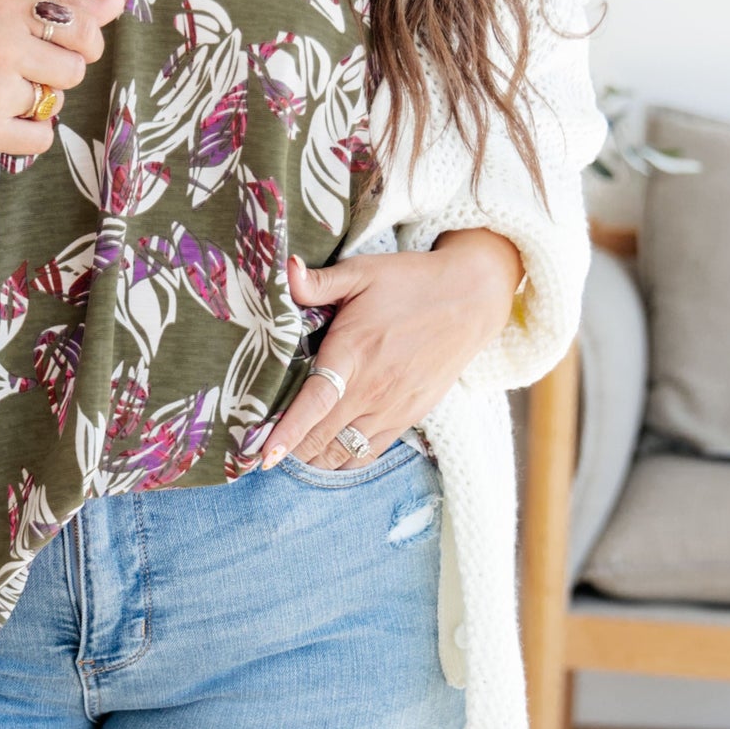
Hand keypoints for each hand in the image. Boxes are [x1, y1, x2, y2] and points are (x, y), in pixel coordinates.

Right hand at [0, 0, 126, 188]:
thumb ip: (62, 6)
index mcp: (3, 7)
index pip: (82, 28)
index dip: (82, 43)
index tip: (61, 46)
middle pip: (73, 71)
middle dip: (55, 72)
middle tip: (19, 68)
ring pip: (54, 104)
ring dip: (36, 101)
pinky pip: (41, 138)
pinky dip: (28, 131)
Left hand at [261, 229, 524, 468]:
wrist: (471, 299)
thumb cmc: (411, 282)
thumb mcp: (362, 272)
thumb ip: (318, 281)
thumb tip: (283, 269)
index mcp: (353, 354)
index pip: (313, 405)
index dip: (285, 434)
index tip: (260, 456)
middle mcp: (371, 390)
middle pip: (319, 439)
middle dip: (286, 450)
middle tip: (258, 450)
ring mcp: (391, 409)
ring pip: (340, 453)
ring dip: (311, 457)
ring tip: (289, 449)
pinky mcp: (407, 418)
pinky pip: (366, 454)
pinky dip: (340, 459)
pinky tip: (324, 451)